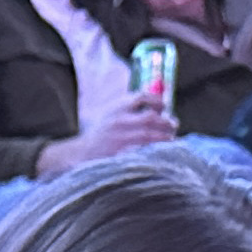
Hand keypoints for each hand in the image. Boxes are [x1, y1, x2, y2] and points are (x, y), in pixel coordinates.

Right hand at [42, 103, 175, 172]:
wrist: (78, 154)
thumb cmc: (98, 136)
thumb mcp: (110, 114)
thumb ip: (128, 109)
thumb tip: (155, 108)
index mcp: (116, 108)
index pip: (141, 97)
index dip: (157, 100)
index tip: (165, 106)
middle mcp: (118, 121)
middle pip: (149, 117)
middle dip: (165, 122)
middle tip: (173, 125)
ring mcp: (119, 138)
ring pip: (149, 135)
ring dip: (164, 137)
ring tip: (170, 139)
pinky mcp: (120, 154)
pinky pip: (143, 150)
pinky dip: (154, 150)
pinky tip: (161, 152)